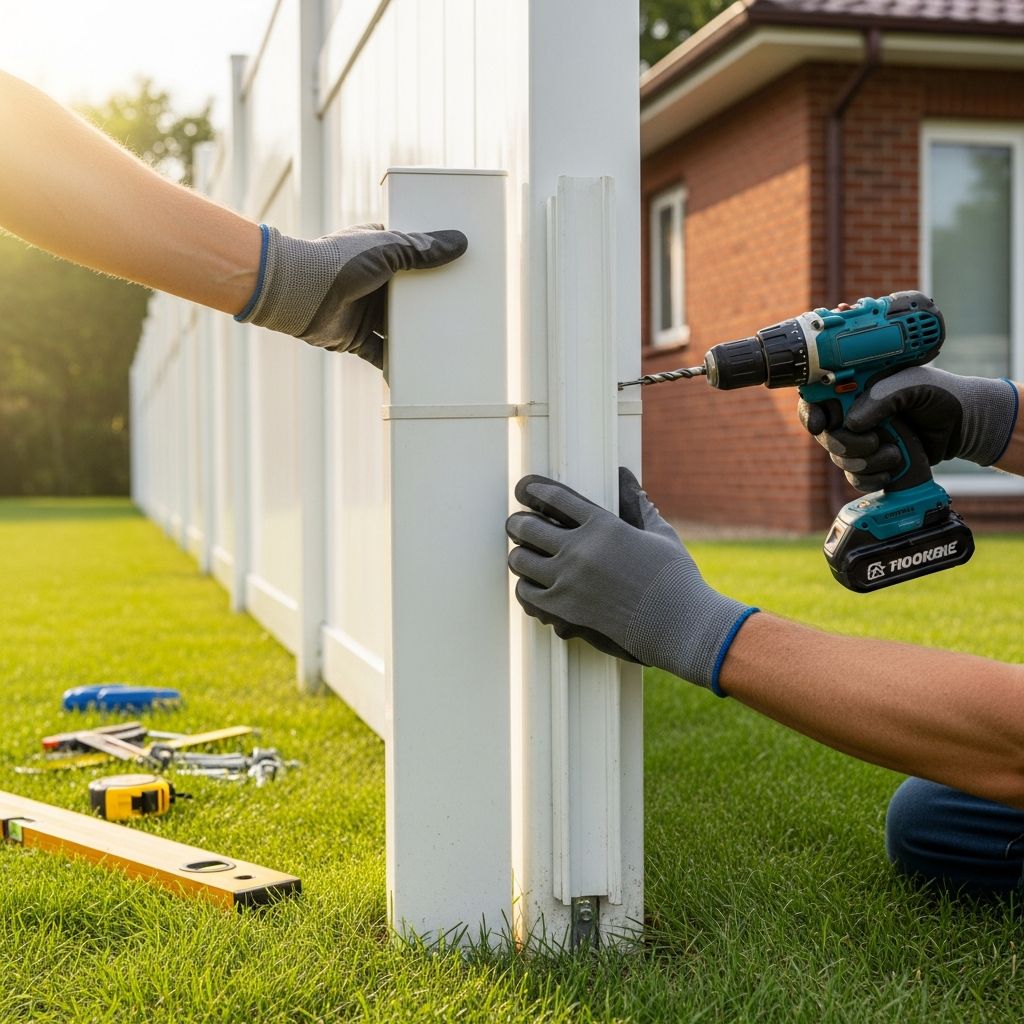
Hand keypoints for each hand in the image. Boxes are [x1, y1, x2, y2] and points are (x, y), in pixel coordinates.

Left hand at [236, 223, 467, 367]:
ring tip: (448, 345)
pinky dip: (395, 366)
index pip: (411, 257)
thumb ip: (422, 248)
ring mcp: (364, 312)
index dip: (433, 264)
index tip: (458, 273)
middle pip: (408, 297)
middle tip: (462, 312)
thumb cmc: (337, 262)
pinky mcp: (356, 339)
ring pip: (398, 327)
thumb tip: (459, 242)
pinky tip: (418, 374)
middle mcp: (372, 283)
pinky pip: (381, 355)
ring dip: (416, 336)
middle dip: (430, 305)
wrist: (298, 293)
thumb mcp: (386, 249)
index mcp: (377, 254)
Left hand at [505, 467, 756, 693]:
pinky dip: (527, 588)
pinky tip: (535, 585)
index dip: (533, 489)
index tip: (524, 488)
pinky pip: (527, 594)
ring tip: (525, 555)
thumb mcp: (660, 535)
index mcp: (602, 525)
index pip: (553, 497)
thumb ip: (637, 505)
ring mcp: (568, 582)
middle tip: (518, 524)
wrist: (680, 625)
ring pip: (520, 560)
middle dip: (519, 523)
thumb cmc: (675, 579)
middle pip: (526, 526)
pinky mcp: (564, 611)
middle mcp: (579, 550)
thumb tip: (625, 475)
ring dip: (521, 555)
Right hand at [799, 366, 1018, 490]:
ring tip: (894, 454)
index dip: (810, 414)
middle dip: (845, 444)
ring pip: (839, 460)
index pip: (816, 401)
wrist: (965, 425)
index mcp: (856, 391)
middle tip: (873, 441)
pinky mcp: (872, 463)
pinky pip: (854, 478)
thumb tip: (852, 422)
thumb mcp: (913, 385)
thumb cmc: (940, 395)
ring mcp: (862, 441)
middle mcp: (853, 415)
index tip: (820, 424)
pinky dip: (869, 479)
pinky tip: (890, 471)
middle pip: (824, 436)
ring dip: (864, 462)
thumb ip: (882, 397)